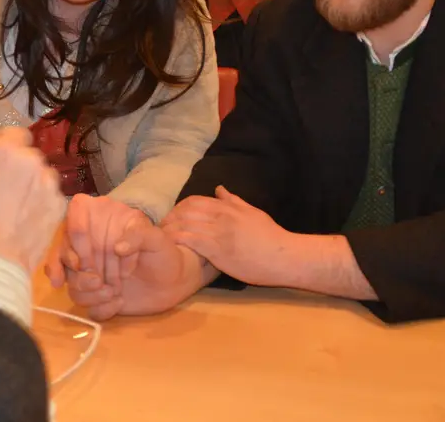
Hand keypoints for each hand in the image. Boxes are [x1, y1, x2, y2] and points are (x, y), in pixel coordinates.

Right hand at [0, 128, 64, 272]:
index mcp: (6, 150)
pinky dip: (41, 203)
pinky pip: (50, 197)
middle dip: (18, 167)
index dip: (6, 147)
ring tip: (14, 208)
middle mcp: (33, 161)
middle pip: (29, 156)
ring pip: (42, 176)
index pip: (16, 134)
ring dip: (32, 184)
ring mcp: (50, 184)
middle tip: (2, 191)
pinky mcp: (59, 205)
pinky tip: (25, 219)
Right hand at [55, 214, 201, 320]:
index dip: (74, 238)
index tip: (84, 259)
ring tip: (114, 293)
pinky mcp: (93, 293)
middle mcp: (88, 244)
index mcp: (101, 220)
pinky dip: (99, 306)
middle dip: (78, 273)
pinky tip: (119, 303)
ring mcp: (88, 270)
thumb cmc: (163, 252)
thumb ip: (139, 235)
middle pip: (62, 254)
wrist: (172, 282)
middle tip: (98, 281)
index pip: (74, 217)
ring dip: (88, 292)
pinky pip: (84, 302)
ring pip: (70, 282)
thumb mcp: (157, 239)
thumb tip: (117, 247)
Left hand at [163, 186, 293, 287]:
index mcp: (228, 207)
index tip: (171, 218)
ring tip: (160, 238)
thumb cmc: (271, 237)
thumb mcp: (253, 213)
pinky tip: (170, 246)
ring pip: (185, 224)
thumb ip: (234, 201)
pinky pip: (191, 241)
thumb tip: (219, 188)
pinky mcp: (218, 250)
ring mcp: (219, 233)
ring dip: (169, 230)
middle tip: (160, 229)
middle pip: (185, 211)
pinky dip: (178, 241)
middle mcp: (221, 216)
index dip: (178, 208)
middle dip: (169, 219)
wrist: (284, 256)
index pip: (194, 201)